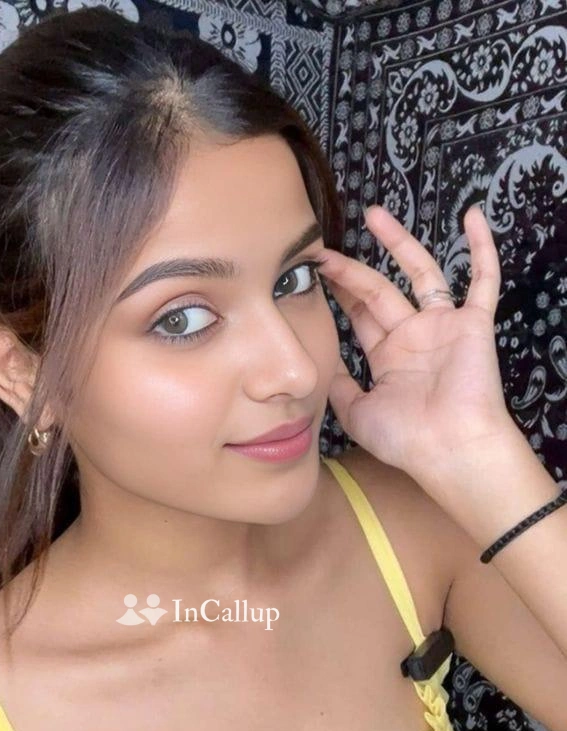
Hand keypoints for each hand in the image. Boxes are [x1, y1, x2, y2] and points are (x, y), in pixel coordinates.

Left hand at [319, 204, 517, 486]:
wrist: (449, 449)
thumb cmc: (406, 439)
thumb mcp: (358, 413)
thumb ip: (340, 386)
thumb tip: (322, 365)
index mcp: (389, 358)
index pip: (360, 315)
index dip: (339, 292)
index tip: (314, 270)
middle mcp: (415, 337)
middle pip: (380, 291)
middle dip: (352, 270)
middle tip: (326, 249)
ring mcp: (444, 327)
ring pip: (421, 273)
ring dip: (399, 243)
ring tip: (373, 215)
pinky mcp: (473, 323)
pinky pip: (483, 280)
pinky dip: (482, 248)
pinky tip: (472, 215)